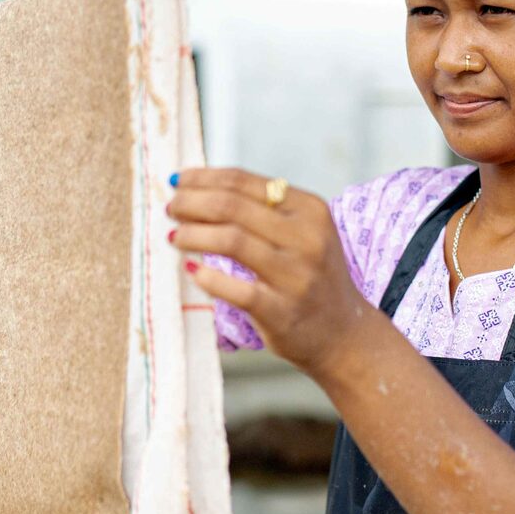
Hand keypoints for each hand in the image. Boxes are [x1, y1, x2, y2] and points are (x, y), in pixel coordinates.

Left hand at [167, 168, 373, 376]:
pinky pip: (237, 289)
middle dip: (192, 203)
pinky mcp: (282, 311)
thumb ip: (262, 211)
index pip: (244, 182)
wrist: (343, 334)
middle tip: (171, 209)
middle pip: (232, 206)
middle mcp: (307, 238)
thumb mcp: (302, 234)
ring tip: (174, 236)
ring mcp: (296, 276)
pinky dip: (208, 278)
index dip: (203, 179)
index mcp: (309, 210)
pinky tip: (191, 270)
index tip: (177, 182)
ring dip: (193, 234)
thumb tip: (199, 189)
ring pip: (231, 240)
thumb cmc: (310, 277)